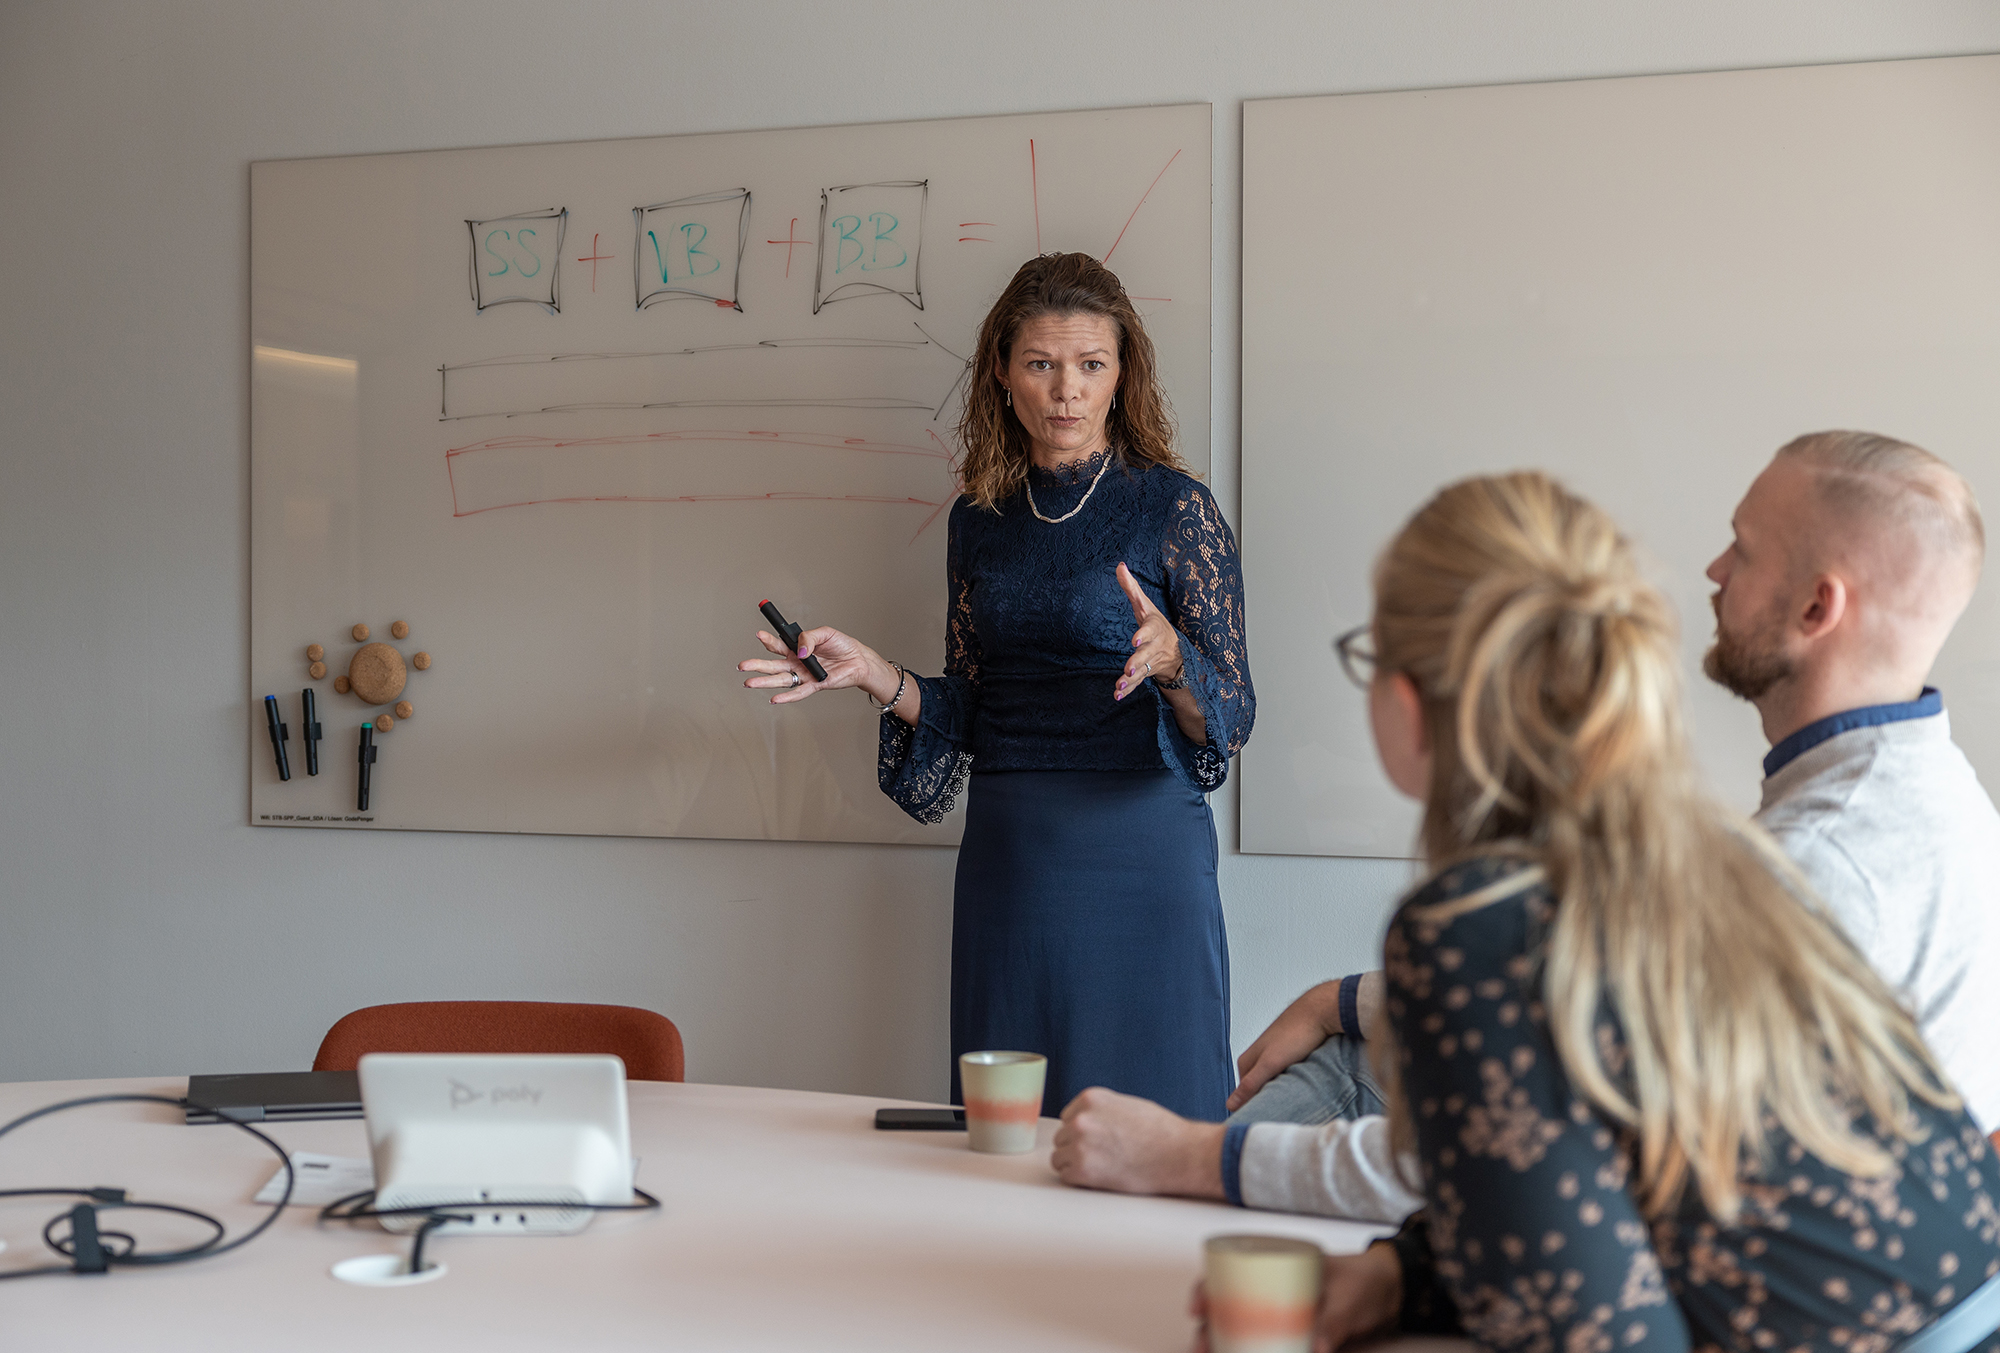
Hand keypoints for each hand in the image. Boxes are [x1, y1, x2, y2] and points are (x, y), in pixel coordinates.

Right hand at [737, 626, 887, 704]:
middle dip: (757, 665)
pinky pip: (798, 692)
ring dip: (765, 681)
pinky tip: (774, 699)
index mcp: (797, 648)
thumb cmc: (842, 645)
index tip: (758, 634)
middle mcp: (797, 662)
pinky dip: (786, 697)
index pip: (778, 644)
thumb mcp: (825, 633)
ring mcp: (804, 674)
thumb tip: (800, 651)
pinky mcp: (814, 685)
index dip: (768, 640)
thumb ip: (809, 638)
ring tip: (749, 682)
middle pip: (773, 664)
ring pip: (781, 679)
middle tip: (742, 665)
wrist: (858, 660)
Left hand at [1050, 1087, 1224, 1198]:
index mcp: (1091, 1099)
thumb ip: (1102, 1111)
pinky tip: (1102, 1178)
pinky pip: (1066, 1176)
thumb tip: (1086, 1123)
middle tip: (1103, 1157)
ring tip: (1103, 1168)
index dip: (1083, 1132)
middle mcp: (1080, 1119)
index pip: (1068, 1117)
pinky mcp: (1082, 1170)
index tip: (1098, 1141)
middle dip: (1078, 1148)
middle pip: (1062, 1138)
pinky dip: (1081, 1180)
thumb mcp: (1127, 1106)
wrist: (1180, 1155)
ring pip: (1059, 1158)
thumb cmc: (1161, 1132)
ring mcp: (1079, 1144)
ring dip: (1076, 1164)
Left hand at [1113, 562, 1182, 700]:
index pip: (1149, 631)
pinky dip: (1128, 689)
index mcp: (1154, 628)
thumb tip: (1119, 565)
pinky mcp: (1146, 673)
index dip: (1143, 635)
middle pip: (1146, 655)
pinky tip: (1117, 694)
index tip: (1135, 641)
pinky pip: (1138, 683)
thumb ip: (1132, 588)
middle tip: (1128, 669)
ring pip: (1142, 671)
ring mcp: (1151, 662)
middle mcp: (1153, 646)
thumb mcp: (1146, 605)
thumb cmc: (1156, 624)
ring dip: (1131, 679)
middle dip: (1137, 662)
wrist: (1176, 650)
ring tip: (1120, 684)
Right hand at [1191, 1242, 1403, 1352]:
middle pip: (1228, 1306)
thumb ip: (1332, 1323)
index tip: (1198, 1309)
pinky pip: (1268, 1345)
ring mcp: (1283, 1313)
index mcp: (1276, 1265)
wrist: (1394, 1294)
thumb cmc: (1367, 1283)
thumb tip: (1314, 1351)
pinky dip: (1253, 1352)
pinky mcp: (1297, 1335)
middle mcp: (1272, 1289)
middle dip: (1209, 1329)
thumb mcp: (1349, 1299)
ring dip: (1227, 1345)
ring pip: (1242, 1330)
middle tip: (1202, 1347)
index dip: (1206, 1290)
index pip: (1229, 1272)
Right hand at [1227, 981, 1344, 1112]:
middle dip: (1269, 1101)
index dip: (1254, 1109)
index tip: (1265, 1121)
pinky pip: (1288, 1077)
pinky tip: (1302, 1087)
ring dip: (1282, 1092)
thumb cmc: (1296, 1033)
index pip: (1243, 1096)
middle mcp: (1258, 1059)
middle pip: (1258, 1090)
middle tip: (1283, 1113)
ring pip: (1274, 1083)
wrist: (1320, 1011)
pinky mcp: (1290, 1056)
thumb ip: (1250, 1084)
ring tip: (1294, 1102)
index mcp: (1246, 1062)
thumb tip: (1230, 1105)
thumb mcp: (1271, 1063)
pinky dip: (1293, 1083)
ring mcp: (1274, 1057)